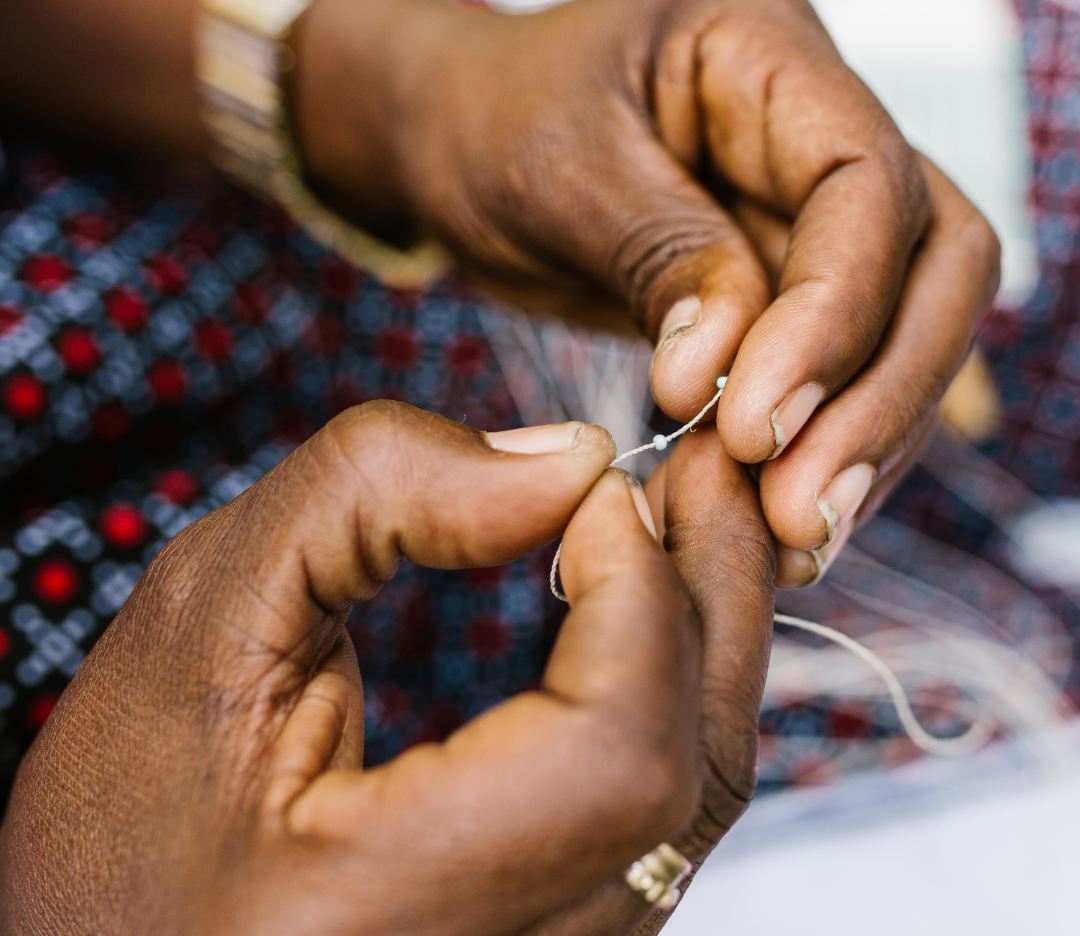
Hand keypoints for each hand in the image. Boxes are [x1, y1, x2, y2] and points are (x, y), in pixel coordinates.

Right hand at [0, 405, 706, 934]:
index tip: (593, 486)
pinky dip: (669, 691)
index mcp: (379, 919)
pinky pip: (659, 818)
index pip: (612, 756)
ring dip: (705, 631)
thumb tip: (567, 458)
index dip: (635, 592)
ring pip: (694, 801)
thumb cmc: (125, 801)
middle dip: (711, 590)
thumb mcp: (203, 610)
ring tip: (679, 515)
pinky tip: (640, 608)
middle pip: (690, 776)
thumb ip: (376, 494)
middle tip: (703, 466)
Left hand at [297, 0, 999, 584]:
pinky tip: (778, 521)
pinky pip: (837, 369)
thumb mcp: (554, 169)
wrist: (453, 137)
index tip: (752, 426)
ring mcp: (806, 211)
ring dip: (862, 441)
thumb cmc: (487, 121)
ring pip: (902, 331)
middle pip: (934, 265)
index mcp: (765, 49)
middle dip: (881, 395)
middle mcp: (814, 127)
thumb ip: (658, 256)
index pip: (865, 185)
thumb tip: (723, 378)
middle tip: (804, 512)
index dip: (832, 315)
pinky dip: (819, 446)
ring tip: (795, 539)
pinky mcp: (780, 285)